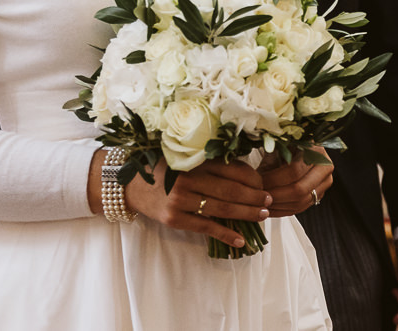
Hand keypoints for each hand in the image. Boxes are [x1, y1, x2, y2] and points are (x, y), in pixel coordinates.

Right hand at [122, 158, 271, 250]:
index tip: (264, 184)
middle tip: (268, 201)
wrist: (129, 184)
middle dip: (255, 197)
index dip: (253, 179)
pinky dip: (226, 234)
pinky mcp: (174, 219)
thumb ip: (211, 162)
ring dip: (246, 214)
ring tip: (261, 216)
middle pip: (232, 190)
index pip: (232, 169)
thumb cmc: (163, 168)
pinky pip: (206, 228)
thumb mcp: (186, 158)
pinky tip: (240, 239)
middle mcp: (189, 178)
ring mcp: (180, 200)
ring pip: (222, 209)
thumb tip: (247, 171)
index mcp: (194, 160)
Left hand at [259, 149, 334, 215]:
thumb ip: (271, 160)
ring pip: (300, 202)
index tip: (259, 183)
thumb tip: (256, 178)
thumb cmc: (286, 147)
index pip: (294, 170)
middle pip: (299, 189)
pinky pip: (300, 208)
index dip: (274, 179)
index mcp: (316, 150)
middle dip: (276, 196)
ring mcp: (325, 183)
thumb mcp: (278, 147)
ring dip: (278, 205)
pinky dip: (283, 211)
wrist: (298, 150)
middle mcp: (325, 167)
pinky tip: (270, 209)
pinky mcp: (319, 195)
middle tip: (260, 196)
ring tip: (262, 203)